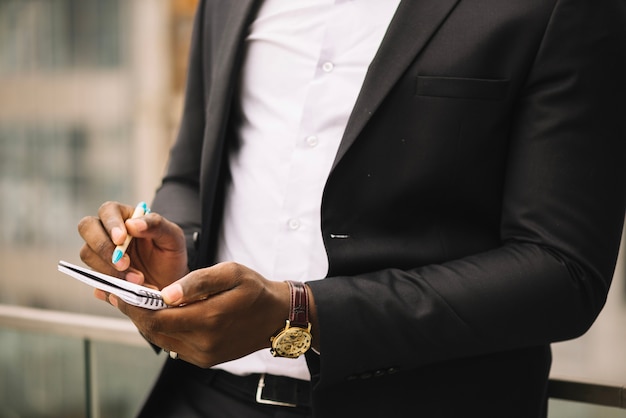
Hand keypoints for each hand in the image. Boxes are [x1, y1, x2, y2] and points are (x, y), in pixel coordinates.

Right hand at [78, 201, 187, 289]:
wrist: (172, 282)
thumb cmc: (171, 253)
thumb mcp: (173, 237)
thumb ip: (156, 225)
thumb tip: (132, 224)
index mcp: (125, 216)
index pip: (108, 211)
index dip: (110, 224)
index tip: (121, 240)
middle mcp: (107, 232)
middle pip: (87, 228)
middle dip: (103, 247)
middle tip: (124, 264)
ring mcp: (100, 254)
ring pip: (87, 254)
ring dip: (109, 269)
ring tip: (137, 280)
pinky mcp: (100, 275)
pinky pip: (94, 279)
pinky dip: (110, 287)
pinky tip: (128, 292)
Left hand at [110, 262, 290, 367]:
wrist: (277, 317)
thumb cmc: (255, 290)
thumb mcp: (231, 273)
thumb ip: (197, 281)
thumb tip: (165, 293)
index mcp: (209, 319)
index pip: (156, 318)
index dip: (133, 305)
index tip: (118, 290)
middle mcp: (204, 343)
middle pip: (154, 331)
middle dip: (135, 312)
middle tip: (121, 293)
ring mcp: (204, 355)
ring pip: (161, 339)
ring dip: (147, 321)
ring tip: (137, 300)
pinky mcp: (205, 360)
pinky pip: (174, 344)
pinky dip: (163, 329)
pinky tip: (161, 313)